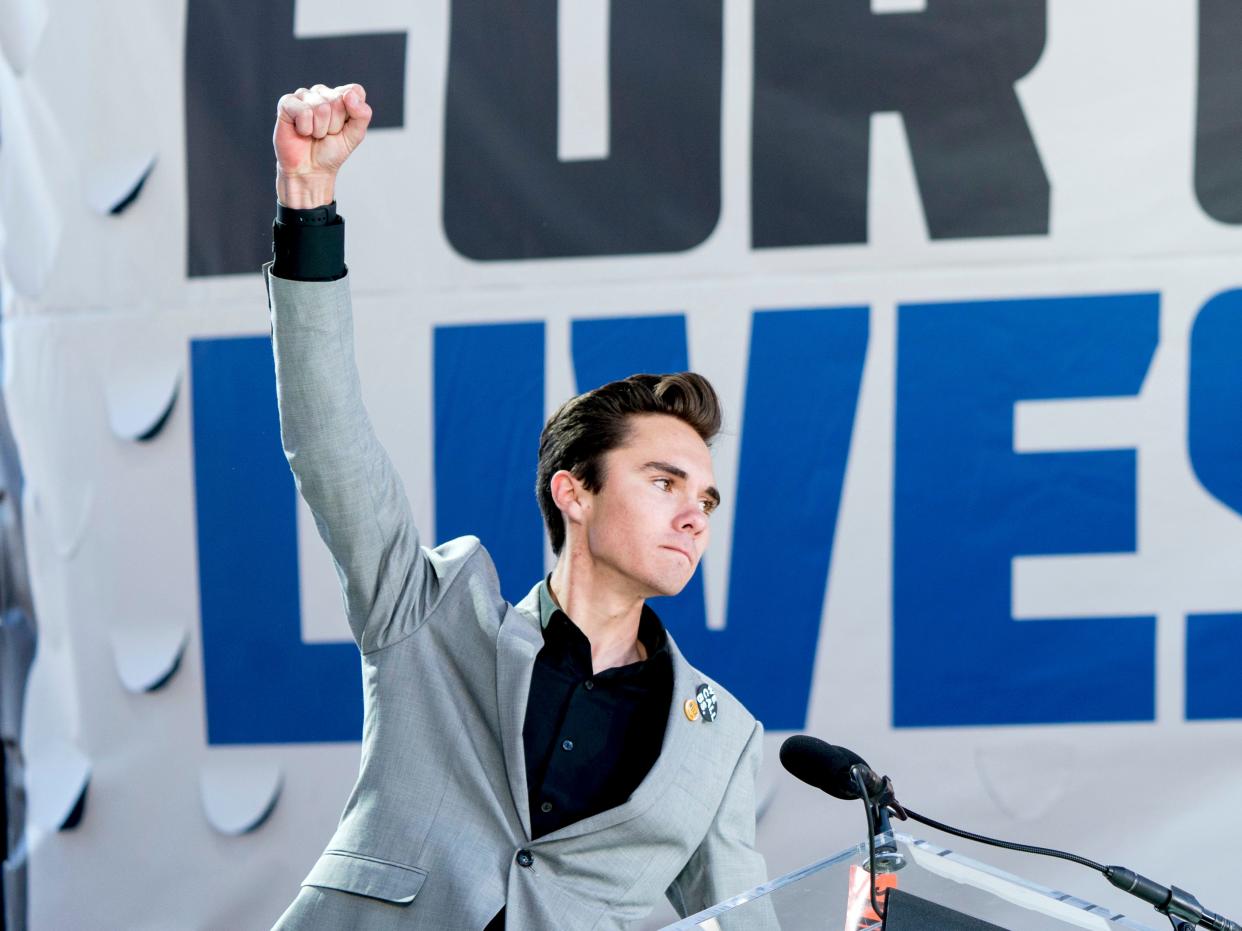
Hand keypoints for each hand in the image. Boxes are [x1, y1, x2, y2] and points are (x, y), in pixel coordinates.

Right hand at [273, 83, 371, 208]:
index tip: (344, 127)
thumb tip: (349, 94)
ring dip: (319, 129)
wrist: (311, 170)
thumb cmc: (332, 151)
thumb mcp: (354, 136)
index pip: (355, 91)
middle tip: (326, 134)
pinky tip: (301, 131)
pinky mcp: (287, 103)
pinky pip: (303, 111)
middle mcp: (322, 92)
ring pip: (321, 106)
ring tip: (314, 134)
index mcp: (341, 96)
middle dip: (334, 125)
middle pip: (337, 100)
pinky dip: (305, 128)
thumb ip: (362, 115)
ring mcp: (303, 96)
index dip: (352, 113)